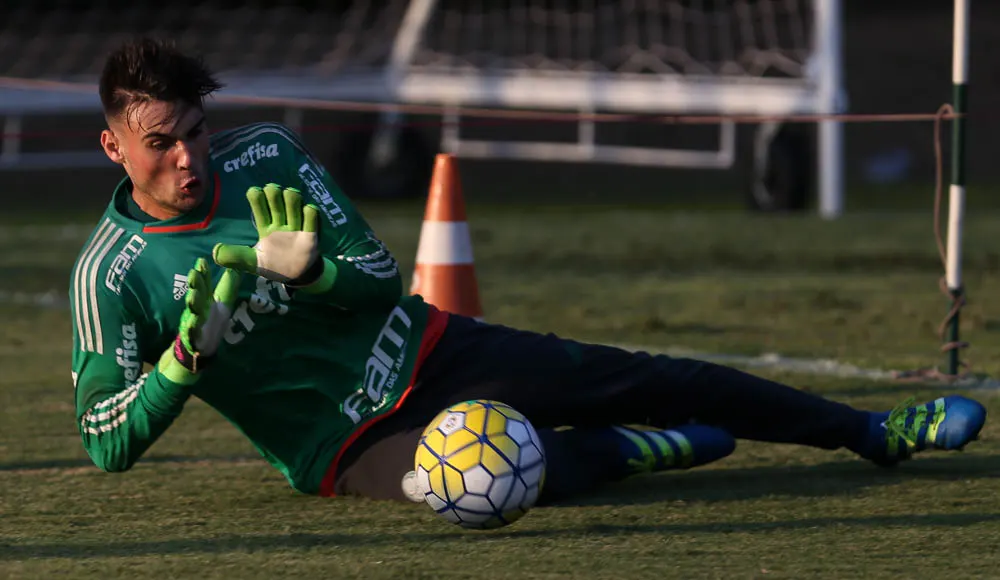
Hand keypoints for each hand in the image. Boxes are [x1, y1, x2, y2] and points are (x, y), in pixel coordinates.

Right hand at [158, 258, 240, 381]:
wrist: (199, 349)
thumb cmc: (211, 322)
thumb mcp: (222, 303)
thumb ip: (227, 286)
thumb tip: (236, 267)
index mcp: (205, 299)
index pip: (204, 283)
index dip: (203, 273)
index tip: (202, 261)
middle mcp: (197, 307)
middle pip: (196, 293)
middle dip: (195, 283)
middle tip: (194, 272)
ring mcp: (193, 321)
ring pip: (192, 310)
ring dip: (192, 302)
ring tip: (193, 294)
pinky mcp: (192, 336)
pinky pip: (191, 331)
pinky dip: (191, 326)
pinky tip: (193, 322)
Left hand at [212, 184, 322, 285]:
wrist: (297, 277)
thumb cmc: (274, 266)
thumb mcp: (252, 263)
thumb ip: (236, 257)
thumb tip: (215, 252)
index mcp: (264, 226)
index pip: (258, 203)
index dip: (256, 196)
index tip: (255, 194)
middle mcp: (279, 221)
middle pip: (275, 195)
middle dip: (273, 192)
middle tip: (273, 194)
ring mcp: (296, 225)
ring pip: (293, 199)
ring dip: (291, 198)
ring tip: (290, 203)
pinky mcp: (311, 232)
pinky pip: (311, 214)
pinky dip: (308, 211)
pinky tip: (306, 214)